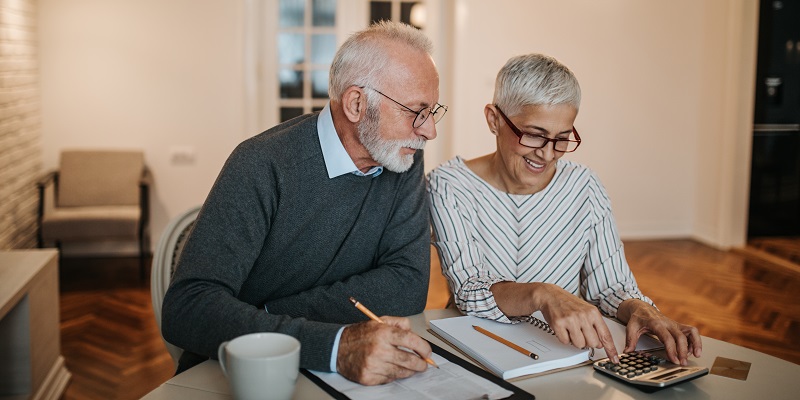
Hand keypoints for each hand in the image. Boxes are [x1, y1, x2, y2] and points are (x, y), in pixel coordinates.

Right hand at [336, 316, 431, 384]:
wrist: (337, 348)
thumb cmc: (360, 335)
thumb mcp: (379, 321)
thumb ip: (398, 323)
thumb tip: (413, 331)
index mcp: (383, 333)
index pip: (411, 340)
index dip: (424, 348)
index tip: (427, 352)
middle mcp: (379, 349)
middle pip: (409, 360)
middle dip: (421, 364)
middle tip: (424, 364)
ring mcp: (373, 365)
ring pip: (401, 372)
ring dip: (409, 371)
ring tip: (412, 367)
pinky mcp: (369, 377)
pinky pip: (389, 379)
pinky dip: (393, 375)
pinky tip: (392, 369)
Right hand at [492, 282, 620, 362]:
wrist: (550, 295)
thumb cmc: (568, 303)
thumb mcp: (587, 310)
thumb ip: (595, 326)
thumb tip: (600, 344)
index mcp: (593, 313)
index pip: (605, 335)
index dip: (610, 349)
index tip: (614, 358)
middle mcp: (583, 316)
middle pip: (592, 343)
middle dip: (587, 342)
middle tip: (581, 333)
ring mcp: (571, 320)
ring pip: (579, 345)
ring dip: (575, 341)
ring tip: (571, 330)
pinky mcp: (559, 324)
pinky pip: (565, 342)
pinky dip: (564, 338)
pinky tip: (563, 328)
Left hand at [618, 299, 701, 364]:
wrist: (642, 308)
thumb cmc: (638, 318)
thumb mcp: (631, 327)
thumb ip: (630, 340)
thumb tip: (627, 352)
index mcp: (656, 323)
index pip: (667, 337)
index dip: (672, 349)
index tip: (674, 359)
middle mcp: (668, 323)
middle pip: (680, 336)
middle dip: (683, 351)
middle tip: (682, 362)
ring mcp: (674, 324)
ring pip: (691, 331)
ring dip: (696, 343)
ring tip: (696, 355)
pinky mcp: (678, 326)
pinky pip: (691, 332)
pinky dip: (695, 341)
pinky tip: (692, 350)